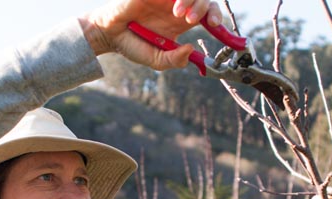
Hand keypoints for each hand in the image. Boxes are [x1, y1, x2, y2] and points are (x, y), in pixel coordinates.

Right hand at [81, 0, 221, 69]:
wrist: (109, 34)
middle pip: (207, 1)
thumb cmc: (132, 45)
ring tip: (180, 14)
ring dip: (194, 1)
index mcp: (182, 23)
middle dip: (209, 10)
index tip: (222, 30)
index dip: (220, 22)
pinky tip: (174, 7)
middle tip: (194, 21)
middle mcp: (179, 7)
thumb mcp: (156, 60)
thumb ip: (174, 60)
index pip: (209, 17)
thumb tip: (190, 50)